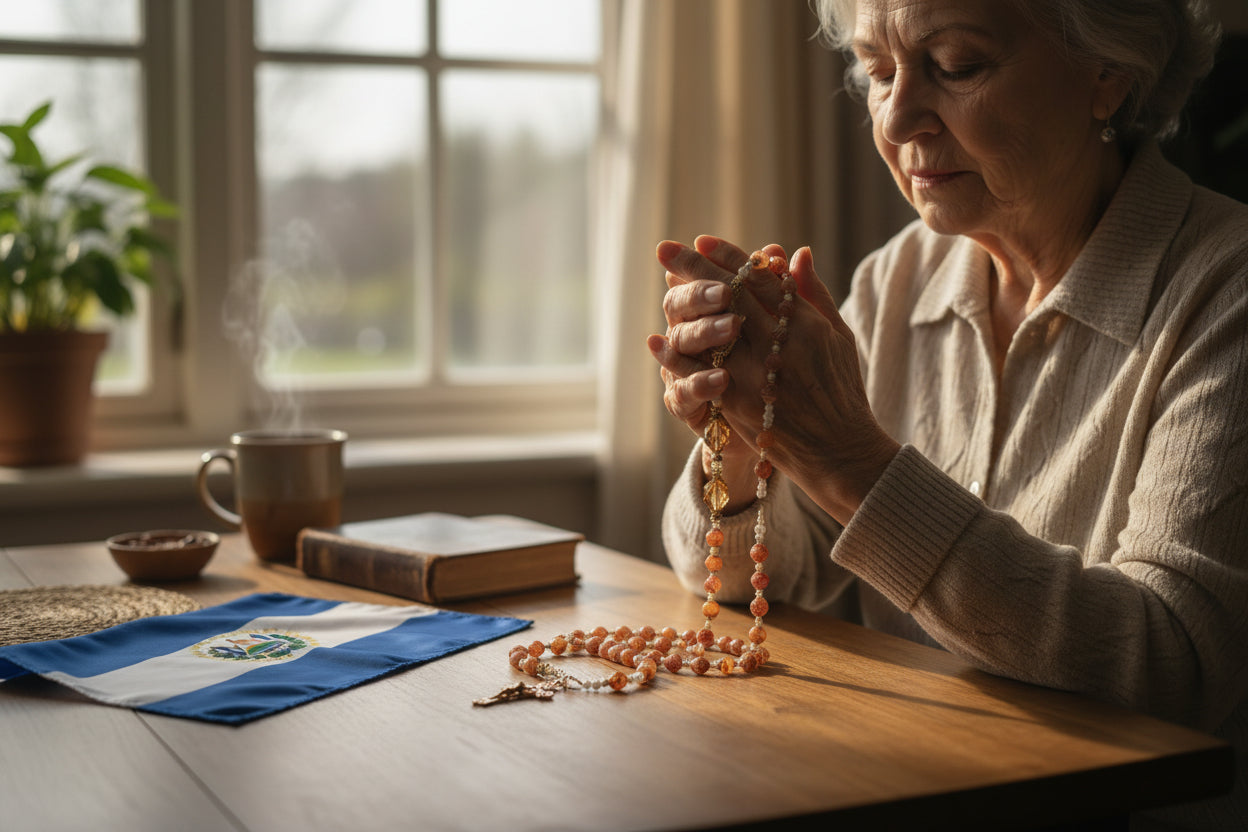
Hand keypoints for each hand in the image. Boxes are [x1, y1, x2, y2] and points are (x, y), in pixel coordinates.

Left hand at [650, 235, 899, 524]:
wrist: (841, 452)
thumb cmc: (842, 393)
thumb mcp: (838, 339)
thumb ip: (813, 295)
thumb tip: (795, 253)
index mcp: (808, 325)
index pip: (762, 280)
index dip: (730, 258)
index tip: (701, 240)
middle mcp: (783, 344)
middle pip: (732, 297)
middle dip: (696, 270)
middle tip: (665, 249)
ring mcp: (761, 375)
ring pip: (715, 330)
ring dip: (685, 308)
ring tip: (660, 290)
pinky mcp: (743, 405)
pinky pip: (704, 373)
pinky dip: (680, 357)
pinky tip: (658, 341)